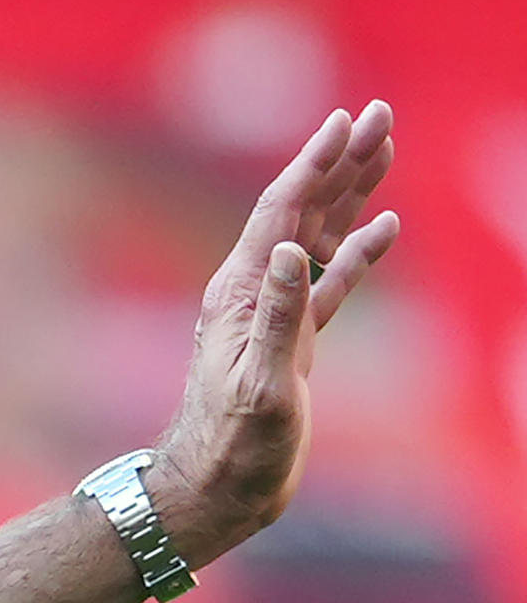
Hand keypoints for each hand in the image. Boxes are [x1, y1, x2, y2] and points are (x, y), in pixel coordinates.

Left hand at [158, 101, 399, 560]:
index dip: (314, 163)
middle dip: (340, 160)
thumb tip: (287, 252)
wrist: (216, 489)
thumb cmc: (233, 447)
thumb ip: (280, 318)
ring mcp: (274, 314)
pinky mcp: (295, 340)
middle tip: (380, 113)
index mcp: (241, 294)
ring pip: (320, 236)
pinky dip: (359, 251)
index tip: (345, 120)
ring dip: (352, 193)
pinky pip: (332, 281)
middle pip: (302, 209)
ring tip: (386, 148)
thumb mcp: (262, 385)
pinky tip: (386, 226)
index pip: (281, 211)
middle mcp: (253, 293)